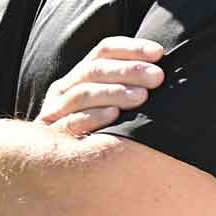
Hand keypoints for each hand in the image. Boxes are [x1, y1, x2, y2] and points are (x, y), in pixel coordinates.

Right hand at [36, 37, 164, 135]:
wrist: (57, 167)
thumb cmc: (98, 132)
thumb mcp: (109, 104)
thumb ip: (129, 86)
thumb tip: (163, 73)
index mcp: (81, 75)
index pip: (105, 50)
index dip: (132, 48)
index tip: (159, 52)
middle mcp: (65, 88)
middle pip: (96, 69)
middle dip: (129, 70)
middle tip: (157, 77)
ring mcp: (55, 110)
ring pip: (83, 93)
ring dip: (114, 92)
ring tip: (142, 96)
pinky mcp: (52, 136)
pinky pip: (71, 123)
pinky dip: (93, 117)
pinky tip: (114, 115)